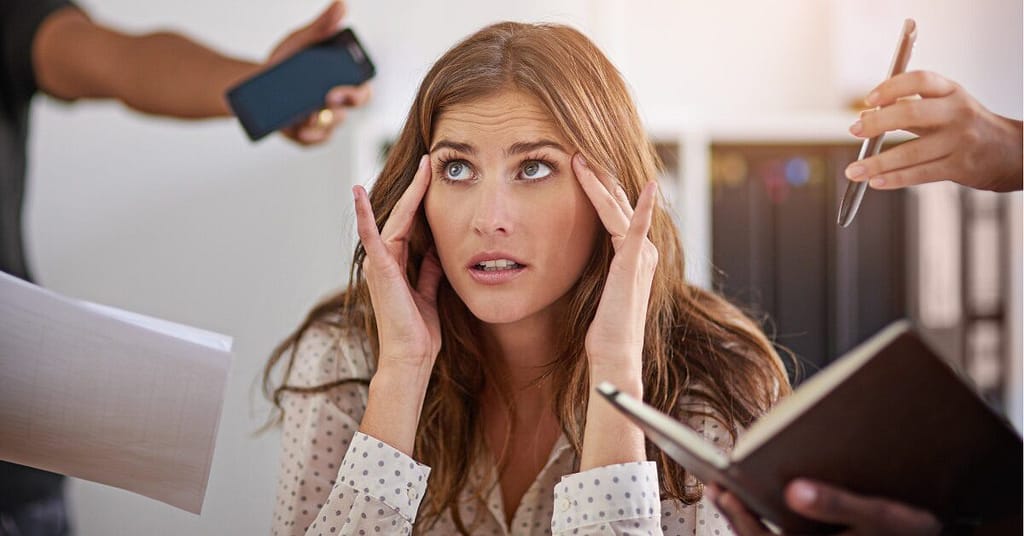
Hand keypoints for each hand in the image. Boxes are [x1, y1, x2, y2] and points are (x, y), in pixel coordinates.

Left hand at [267, 1, 372, 144]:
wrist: (255, 83)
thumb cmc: (286, 63)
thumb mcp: (301, 41)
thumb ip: (322, 26)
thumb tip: (341, 5)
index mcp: (343, 82)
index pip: (363, 90)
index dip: (359, 91)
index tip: (346, 86)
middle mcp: (338, 104)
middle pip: (351, 110)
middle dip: (343, 105)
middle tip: (329, 96)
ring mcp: (323, 121)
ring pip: (332, 125)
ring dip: (321, 120)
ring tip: (306, 113)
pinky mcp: (306, 135)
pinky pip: (314, 140)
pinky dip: (308, 136)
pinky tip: (299, 129)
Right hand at [353, 155, 443, 374]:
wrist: (411, 357)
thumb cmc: (419, 332)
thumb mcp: (429, 293)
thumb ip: (428, 272)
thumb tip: (437, 253)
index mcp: (397, 264)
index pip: (411, 223)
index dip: (421, 199)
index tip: (433, 176)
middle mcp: (384, 259)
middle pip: (403, 215)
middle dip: (417, 188)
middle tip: (429, 161)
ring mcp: (379, 263)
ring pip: (393, 219)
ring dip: (407, 193)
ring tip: (421, 168)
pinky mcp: (379, 269)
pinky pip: (370, 237)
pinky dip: (364, 215)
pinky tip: (359, 194)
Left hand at [572, 154, 658, 376]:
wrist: (615, 353)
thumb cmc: (603, 329)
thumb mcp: (596, 290)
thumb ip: (594, 269)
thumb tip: (573, 255)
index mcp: (633, 255)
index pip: (615, 211)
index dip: (598, 187)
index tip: (580, 165)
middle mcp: (643, 251)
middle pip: (619, 202)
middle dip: (599, 175)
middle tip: (580, 149)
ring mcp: (641, 255)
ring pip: (619, 207)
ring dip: (602, 181)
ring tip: (584, 158)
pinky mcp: (635, 262)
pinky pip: (636, 227)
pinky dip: (641, 206)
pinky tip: (647, 186)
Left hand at [707, 480, 941, 535]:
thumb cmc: (911, 530)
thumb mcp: (884, 516)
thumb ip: (840, 504)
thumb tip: (794, 490)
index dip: (741, 521)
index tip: (724, 491)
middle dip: (735, 516)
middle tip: (714, 486)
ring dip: (742, 518)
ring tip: (724, 489)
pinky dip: (759, 520)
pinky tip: (750, 500)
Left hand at [845, 70, 1022, 191]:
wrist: (1011, 152)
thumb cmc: (967, 127)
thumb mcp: (946, 108)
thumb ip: (909, 110)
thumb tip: (866, 116)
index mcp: (951, 92)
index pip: (920, 80)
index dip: (891, 87)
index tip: (869, 100)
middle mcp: (957, 113)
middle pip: (911, 113)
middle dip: (877, 123)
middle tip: (854, 131)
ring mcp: (960, 141)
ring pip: (911, 151)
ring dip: (877, 162)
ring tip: (853, 170)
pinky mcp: (960, 167)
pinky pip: (920, 173)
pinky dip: (894, 179)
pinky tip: (875, 181)